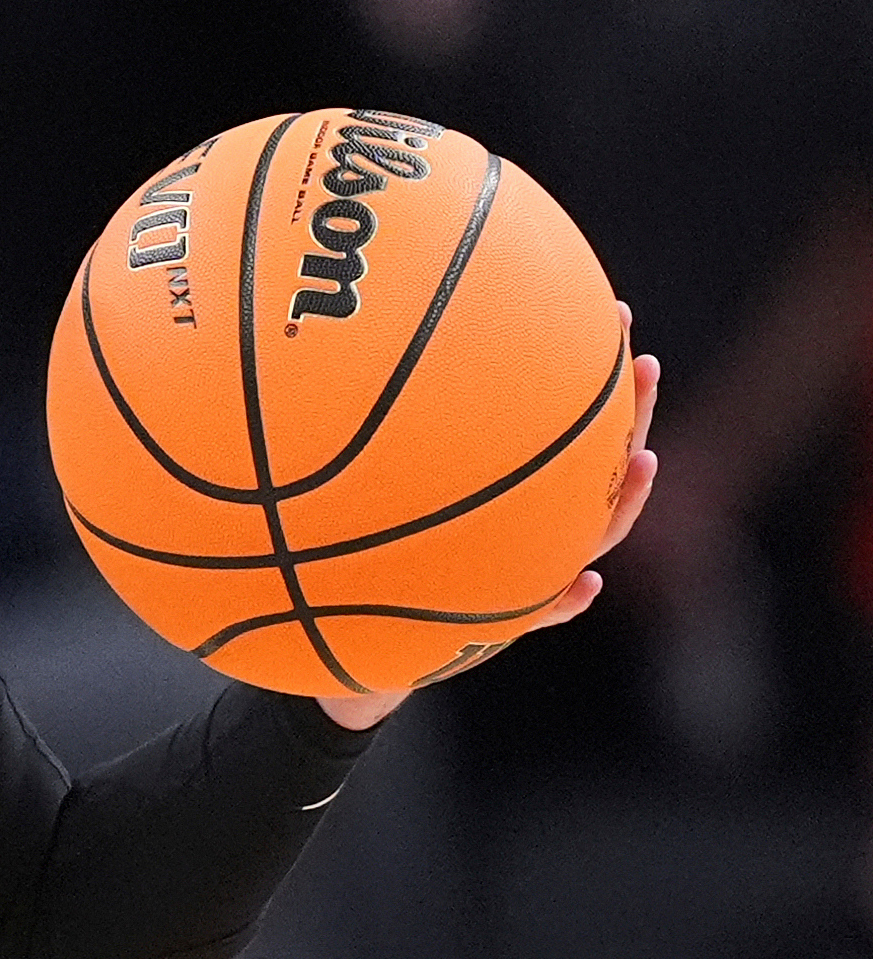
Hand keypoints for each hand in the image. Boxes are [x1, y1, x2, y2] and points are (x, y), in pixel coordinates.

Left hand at [316, 322, 661, 730]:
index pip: (555, 423)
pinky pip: (544, 612)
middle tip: (645, 362)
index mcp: (495, 494)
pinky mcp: (504, 621)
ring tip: (644, 460)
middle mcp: (521, 522)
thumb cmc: (347, 560)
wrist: (342, 642)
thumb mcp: (346, 496)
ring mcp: (524, 570)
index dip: (584, 374)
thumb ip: (347, 442)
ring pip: (593, 529)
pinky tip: (587, 584)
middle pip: (591, 460)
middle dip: (628, 412)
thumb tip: (311, 349)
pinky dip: (566, 600)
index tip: (611, 316)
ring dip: (623, 498)